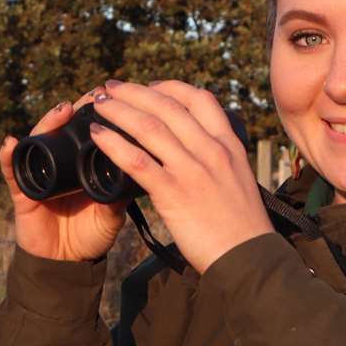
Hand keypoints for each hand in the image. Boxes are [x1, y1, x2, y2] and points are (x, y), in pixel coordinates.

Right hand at [0, 91, 127, 262]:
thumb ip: (121, 192)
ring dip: (48, 122)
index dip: (98, 113)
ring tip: (62, 111)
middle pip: (62, 128)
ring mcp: (39, 174)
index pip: (86, 130)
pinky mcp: (22, 192)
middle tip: (93, 95)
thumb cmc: (90, 234)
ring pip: (39, 140)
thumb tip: (140, 167)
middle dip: (75, 109)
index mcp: (82, 165)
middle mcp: (60, 163)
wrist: (67, 264)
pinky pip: (11, 171)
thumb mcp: (113, 212)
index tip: (113, 96)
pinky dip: (8, 156)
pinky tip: (11, 143)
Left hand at [87, 80, 273, 273]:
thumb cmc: (243, 227)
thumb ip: (218, 161)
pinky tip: (97, 137)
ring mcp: (192, 170)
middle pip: (168, 106)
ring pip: (149, 127)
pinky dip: (113, 144)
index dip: (169, 87)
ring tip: (98, 104)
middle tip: (111, 88)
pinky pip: (137, 161)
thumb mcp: (238, 180)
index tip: (149, 86)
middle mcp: (211, 151)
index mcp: (229, 145)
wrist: (249, 258)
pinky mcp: (174, 194)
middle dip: (135, 92)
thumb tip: (196, 151)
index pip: (200, 99)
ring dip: (118, 110)